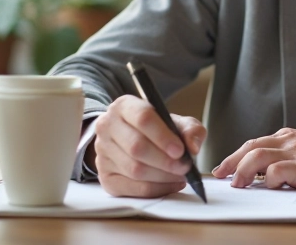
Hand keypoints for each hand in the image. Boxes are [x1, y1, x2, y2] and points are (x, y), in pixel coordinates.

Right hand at [90, 94, 206, 197]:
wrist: (131, 139)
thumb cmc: (156, 129)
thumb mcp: (176, 122)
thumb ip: (190, 129)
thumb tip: (193, 147)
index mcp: (124, 106)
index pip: (142, 118)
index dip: (163, 136)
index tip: (180, 150)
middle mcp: (107, 127)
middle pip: (137, 147)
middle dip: (165, 160)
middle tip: (184, 167)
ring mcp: (102, 153)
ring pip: (134, 169)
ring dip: (162, 176)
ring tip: (180, 175)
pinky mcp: (105, 177)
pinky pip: (132, 188)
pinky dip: (156, 189)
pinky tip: (170, 184)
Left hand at [211, 128, 295, 189]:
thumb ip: (289, 155)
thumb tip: (267, 173)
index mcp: (289, 137)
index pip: (255, 143)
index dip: (236, 155)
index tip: (224, 167)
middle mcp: (289, 141)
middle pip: (250, 147)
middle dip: (231, 162)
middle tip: (221, 175)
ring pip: (257, 156)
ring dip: (242, 171)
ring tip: (238, 184)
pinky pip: (278, 171)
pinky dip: (268, 179)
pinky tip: (268, 186)